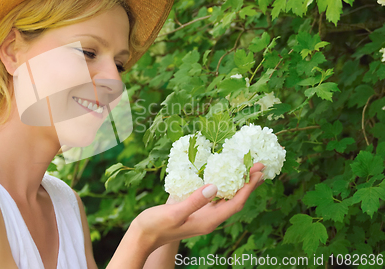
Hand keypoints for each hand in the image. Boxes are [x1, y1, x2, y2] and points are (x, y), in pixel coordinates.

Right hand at [131, 163, 264, 251]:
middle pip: (235, 199)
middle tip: (260, 165)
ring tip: (247, 167)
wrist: (142, 236)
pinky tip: (221, 173)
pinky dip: (221, 183)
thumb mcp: (174, 213)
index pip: (235, 203)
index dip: (248, 188)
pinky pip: (213, 195)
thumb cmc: (155, 226)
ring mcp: (202, 213)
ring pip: (226, 196)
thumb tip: (214, 187)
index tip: (258, 172)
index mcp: (208, 221)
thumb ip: (195, 201)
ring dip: (237, 182)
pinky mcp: (194, 208)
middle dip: (248, 183)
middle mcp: (209, 218)